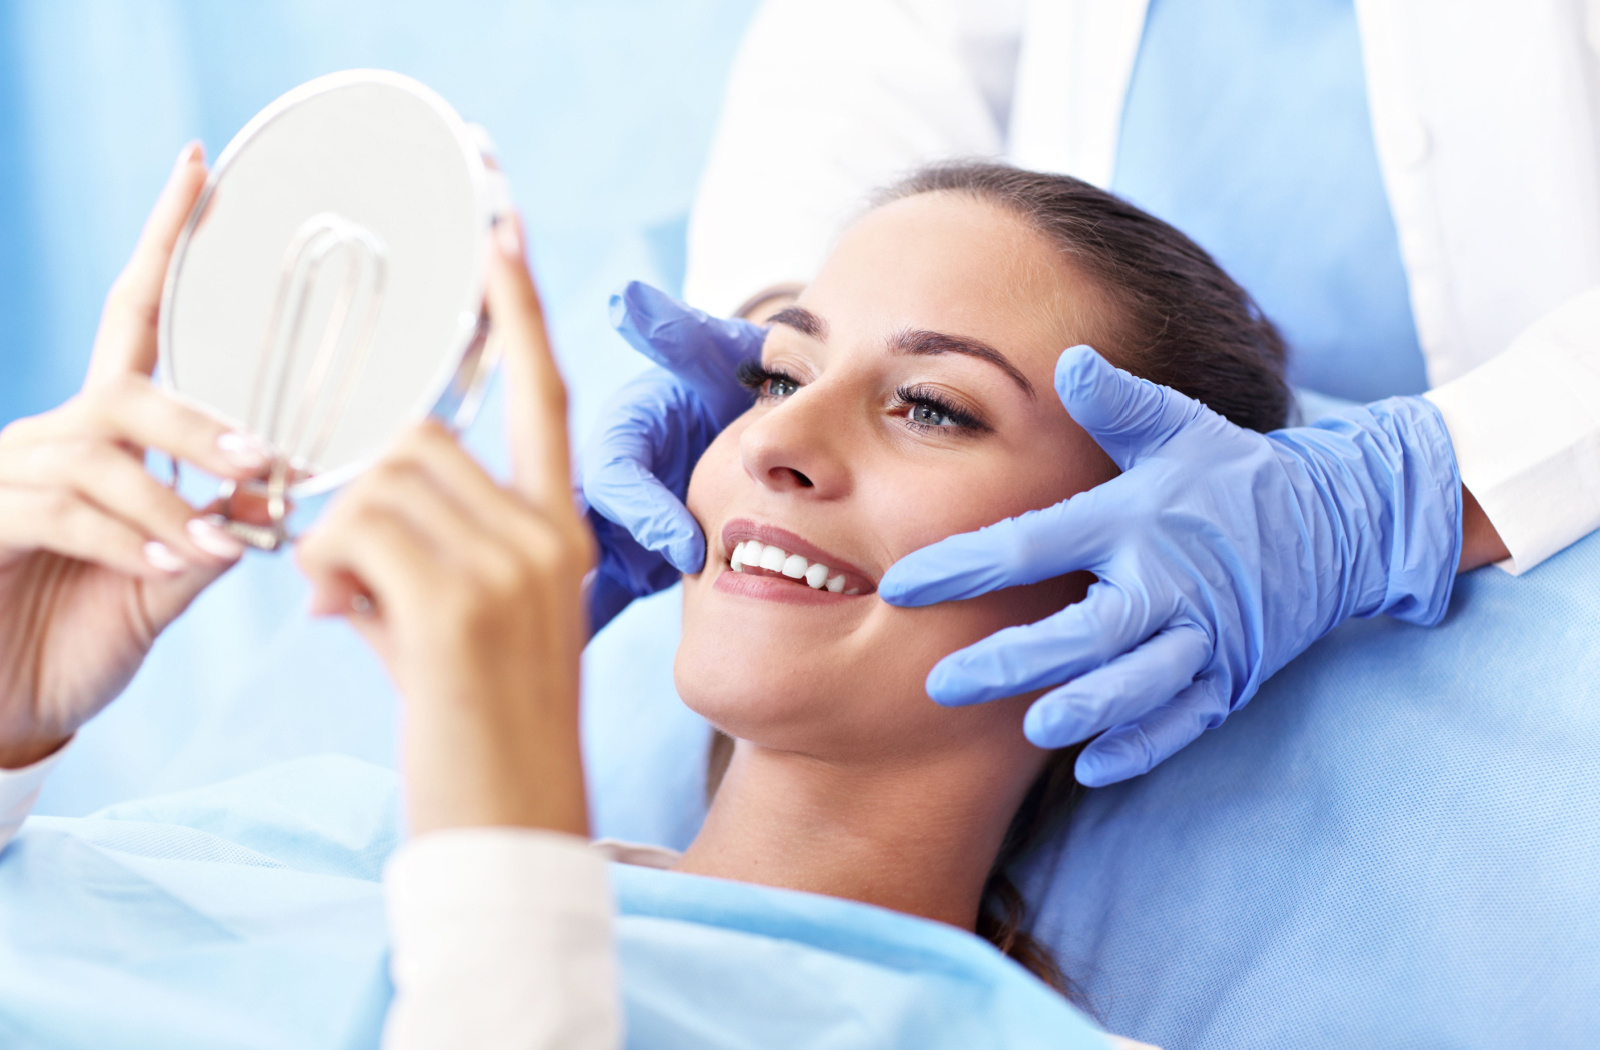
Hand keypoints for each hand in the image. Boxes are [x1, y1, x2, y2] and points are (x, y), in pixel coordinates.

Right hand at [0, 143, 271, 769]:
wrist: (3, 709)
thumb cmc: (77, 638)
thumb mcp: (163, 585)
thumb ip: (211, 536)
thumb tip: (273, 494)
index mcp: (104, 438)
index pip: (135, 318)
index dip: (162, 241)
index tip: (199, 166)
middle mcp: (53, 439)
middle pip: (128, 386)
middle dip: (201, 424)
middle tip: (266, 460)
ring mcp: (10, 475)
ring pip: (100, 448)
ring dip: (171, 494)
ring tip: (222, 541)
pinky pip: (61, 507)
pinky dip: (127, 533)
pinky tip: (169, 560)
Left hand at [297, 217, 593, 835]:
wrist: (513, 831)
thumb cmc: (483, 735)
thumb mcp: (469, 629)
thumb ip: (421, 551)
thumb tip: (335, 516)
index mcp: (560, 533)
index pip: (541, 393)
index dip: (516, 306)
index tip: (499, 224)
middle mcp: (547, 534)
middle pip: (416, 438)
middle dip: (360, 490)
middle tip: (347, 576)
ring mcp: (511, 564)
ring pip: (377, 479)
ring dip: (335, 539)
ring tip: (350, 611)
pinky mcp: (458, 601)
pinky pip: (353, 529)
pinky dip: (323, 569)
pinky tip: (339, 620)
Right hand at [579, 282, 761, 630]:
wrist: (738, 420)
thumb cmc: (723, 384)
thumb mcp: (709, 357)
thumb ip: (680, 336)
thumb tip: (632, 302)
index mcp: (620, 434)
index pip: (617, 474)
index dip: (645, 510)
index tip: (686, 545)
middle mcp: (604, 481)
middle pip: (579, 529)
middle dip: (589, 575)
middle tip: (608, 622)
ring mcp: (609, 526)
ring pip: (575, 571)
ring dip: (572, 612)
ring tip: (557, 660)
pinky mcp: (622, 563)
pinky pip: (595, 599)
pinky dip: (578, 632)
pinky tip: (564, 673)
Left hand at [880, 345, 1461, 786]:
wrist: (1341, 520)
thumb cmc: (1234, 472)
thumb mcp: (1180, 427)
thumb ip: (1118, 403)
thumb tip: (1067, 360)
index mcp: (1136, 518)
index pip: (1036, 542)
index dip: (967, 566)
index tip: (901, 587)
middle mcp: (1170, 580)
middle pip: (1087, 629)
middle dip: (1015, 660)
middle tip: (942, 685)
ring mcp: (1207, 635)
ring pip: (1142, 682)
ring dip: (1090, 707)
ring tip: (1033, 729)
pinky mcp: (1233, 675)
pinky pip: (1187, 719)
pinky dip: (1146, 744)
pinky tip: (1095, 766)